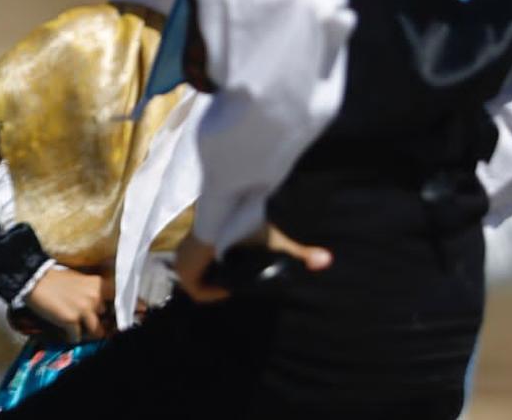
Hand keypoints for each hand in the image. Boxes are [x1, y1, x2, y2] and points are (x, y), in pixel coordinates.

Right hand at [23, 266, 113, 342]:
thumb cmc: (55, 279)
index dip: (120, 312)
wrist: (34, 279)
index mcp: (98, 285)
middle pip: (105, 320)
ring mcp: (84, 309)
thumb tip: (102, 307)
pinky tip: (63, 330)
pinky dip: (70, 336)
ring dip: (86, 332)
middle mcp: (95, 297)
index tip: (118, 318)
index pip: (118, 303)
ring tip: (75, 328)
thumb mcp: (80, 280)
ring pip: (96, 332)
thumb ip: (92, 292)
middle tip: (85, 321)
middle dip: (96, 322)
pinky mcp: (71, 321)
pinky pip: (77, 337)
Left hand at [175, 226, 331, 303]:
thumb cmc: (247, 227)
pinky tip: (228, 288)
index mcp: (204, 247)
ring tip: (238, 283)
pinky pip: (198, 294)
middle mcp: (189, 254)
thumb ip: (301, 253)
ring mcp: (182, 262)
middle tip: (244, 281)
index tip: (250, 278)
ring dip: (221, 290)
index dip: (233, 281)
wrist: (226, 217)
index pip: (215, 273)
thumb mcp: (275, 243)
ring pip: (204, 289)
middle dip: (227, 285)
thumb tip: (329, 259)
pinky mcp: (182, 270)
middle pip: (209, 282)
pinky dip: (213, 295)